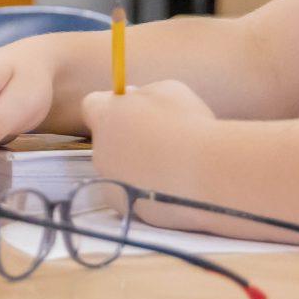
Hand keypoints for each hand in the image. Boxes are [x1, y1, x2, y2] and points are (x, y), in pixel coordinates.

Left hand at [81, 80, 217, 196]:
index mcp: (106, 118)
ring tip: (173, 166)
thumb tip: (133, 98)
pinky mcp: (125, 207)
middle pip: (107, 140)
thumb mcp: (169, 91)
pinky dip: (146, 190)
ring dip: (137, 166)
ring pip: (119, 169)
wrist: (206, 175)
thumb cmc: (190, 126)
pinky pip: (132, 194)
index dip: (110, 105)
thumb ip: (144, 94)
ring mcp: (110, 182)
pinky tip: (172, 187)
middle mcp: (100, 151)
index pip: (91, 105)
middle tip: (160, 139)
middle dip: (126, 138)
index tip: (130, 108)